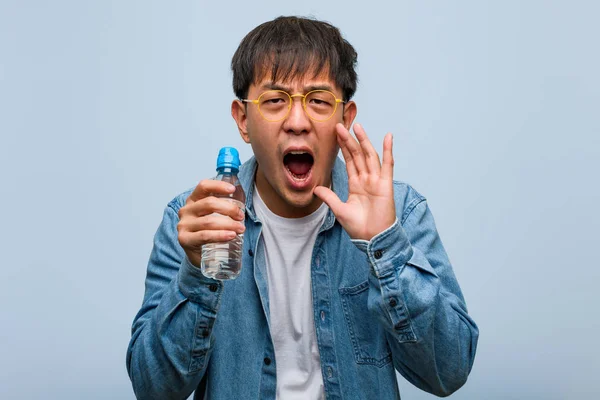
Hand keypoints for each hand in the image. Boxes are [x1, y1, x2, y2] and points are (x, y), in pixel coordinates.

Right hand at [177, 180, 245, 266]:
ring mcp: (184, 225)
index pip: (203, 186)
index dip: (218, 186)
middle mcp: (186, 210)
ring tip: (241, 229)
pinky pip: (204, 235)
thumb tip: (243, 204)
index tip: (232, 189)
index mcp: (193, 200)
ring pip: (209, 221)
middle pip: (209, 203)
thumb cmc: (209, 231)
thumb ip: (223, 208)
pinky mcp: (184, 239)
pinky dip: (220, 235)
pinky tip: (231, 236)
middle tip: (241, 216)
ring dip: (229, 224)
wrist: (199, 255)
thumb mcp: (214, 216)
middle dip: (229, 209)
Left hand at [314, 123, 394, 240]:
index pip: (349, 161)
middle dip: (349, 140)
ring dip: (364, 141)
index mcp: (356, 184)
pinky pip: (388, 165)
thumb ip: (329, 197)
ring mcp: (376, 181)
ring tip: (358, 127)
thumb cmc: (359, 228)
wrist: (372, 239)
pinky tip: (388, 137)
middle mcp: (366, 180)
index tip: (336, 134)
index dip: (343, 147)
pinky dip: (388, 151)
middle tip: (340, 125)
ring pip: (369, 156)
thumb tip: (316, 188)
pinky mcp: (385, 185)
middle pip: (357, 155)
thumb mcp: (339, 210)